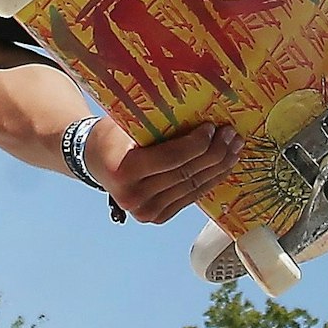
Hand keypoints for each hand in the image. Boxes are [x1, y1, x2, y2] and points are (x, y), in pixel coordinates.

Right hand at [88, 119, 242, 223]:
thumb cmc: (111, 135)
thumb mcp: (126, 122)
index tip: (212, 128)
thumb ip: (156, 122)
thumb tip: (197, 111)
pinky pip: (190, 197)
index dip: (196, 144)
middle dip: (214, 154)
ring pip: (192, 187)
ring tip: (234, 149)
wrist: (94, 159)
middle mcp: (134, 197)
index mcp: (124, 171)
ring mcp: (146, 211)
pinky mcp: (156, 217)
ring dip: (218, 168)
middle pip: (185, 174)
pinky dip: (209, 181)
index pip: (171, 158)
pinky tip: (222, 166)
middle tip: (231, 136)